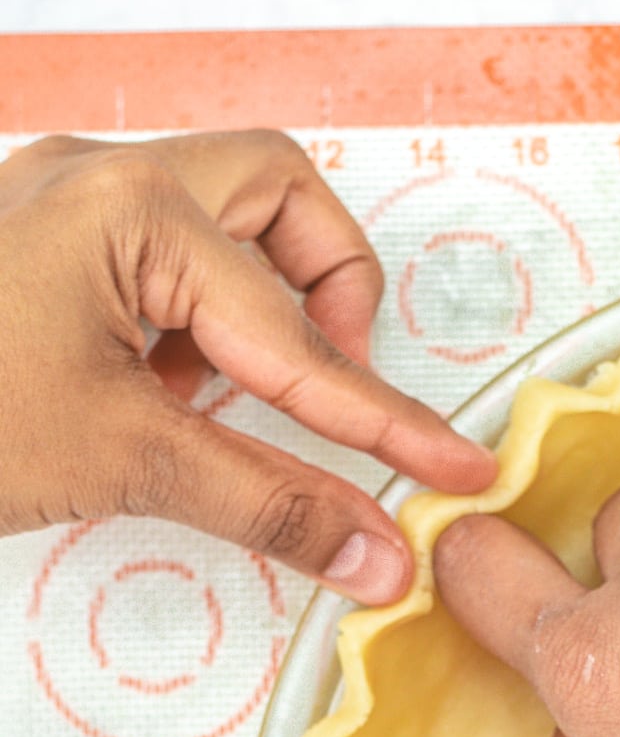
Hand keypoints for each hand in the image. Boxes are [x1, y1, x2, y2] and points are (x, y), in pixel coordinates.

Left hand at [0, 131, 494, 603]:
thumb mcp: (120, 464)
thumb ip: (268, 506)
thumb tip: (380, 556)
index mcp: (124, 212)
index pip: (296, 339)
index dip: (386, 420)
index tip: (456, 467)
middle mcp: (99, 181)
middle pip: (277, 193)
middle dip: (327, 289)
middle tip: (326, 388)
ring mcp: (66, 204)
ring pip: (224, 213)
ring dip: (256, 301)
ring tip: (224, 395)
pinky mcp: (46, 245)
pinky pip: (164, 254)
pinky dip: (193, 320)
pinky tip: (162, 391)